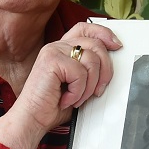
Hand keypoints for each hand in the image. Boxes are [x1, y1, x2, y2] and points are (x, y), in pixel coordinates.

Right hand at [0, 22, 121, 148]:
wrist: (32, 119)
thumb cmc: (52, 105)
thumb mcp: (79, 84)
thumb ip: (90, 69)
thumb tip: (111, 64)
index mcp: (63, 49)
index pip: (86, 28)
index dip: (104, 34)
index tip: (116, 45)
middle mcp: (57, 46)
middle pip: (96, 45)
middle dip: (105, 71)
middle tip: (98, 90)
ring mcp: (53, 51)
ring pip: (92, 60)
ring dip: (89, 86)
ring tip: (77, 97)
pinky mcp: (51, 61)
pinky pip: (80, 73)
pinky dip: (78, 92)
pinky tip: (66, 98)